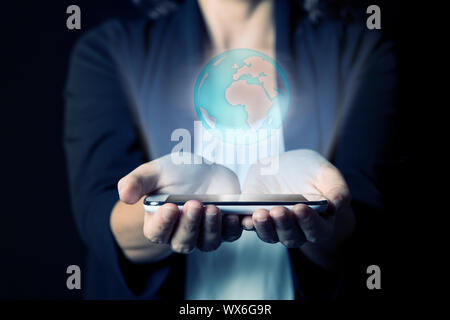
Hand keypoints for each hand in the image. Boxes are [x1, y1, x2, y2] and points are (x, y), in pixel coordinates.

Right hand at [118, 153, 242, 253]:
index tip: (170, 207)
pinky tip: (234, 215)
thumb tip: (123, 195)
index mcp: (159, 223)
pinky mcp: (224, 227)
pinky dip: (233, 227)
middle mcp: (180, 233)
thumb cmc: (176, 173)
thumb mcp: (155, 171)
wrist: (204, 171)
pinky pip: (230, 235)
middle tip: (195, 204)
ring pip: (207, 243)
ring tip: (214, 208)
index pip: (156, 233)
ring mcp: (204, 233)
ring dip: (211, 228)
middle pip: (183, 242)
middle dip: (189, 224)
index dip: (163, 224)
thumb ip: (137, 181)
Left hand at [242, 149, 354, 268]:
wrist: (287, 166)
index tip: (301, 208)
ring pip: (270, 235)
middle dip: (285, 225)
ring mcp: (275, 226)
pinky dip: (247, 224)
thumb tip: (335, 205)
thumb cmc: (311, 172)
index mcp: (320, 223)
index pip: (317, 231)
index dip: (309, 222)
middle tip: (279, 210)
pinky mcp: (257, 218)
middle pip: (292, 237)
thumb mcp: (326, 175)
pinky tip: (244, 218)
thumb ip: (336, 190)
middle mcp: (297, 230)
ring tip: (260, 214)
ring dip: (265, 227)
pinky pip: (251, 226)